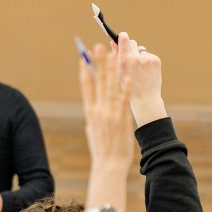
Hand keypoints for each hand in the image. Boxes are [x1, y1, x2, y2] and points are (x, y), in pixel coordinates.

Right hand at [81, 43, 133, 177]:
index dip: (84, 70)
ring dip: (111, 69)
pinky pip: (124, 100)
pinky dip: (125, 88)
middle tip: (97, 46)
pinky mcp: (122, 119)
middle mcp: (98, 110)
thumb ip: (94, 115)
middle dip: (97, 63)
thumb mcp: (92, 129)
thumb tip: (92, 106)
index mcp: (89, 112)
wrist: (108, 164)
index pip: (86, 86)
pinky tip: (127, 76)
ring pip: (110, 87)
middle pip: (97, 82)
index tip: (83, 57)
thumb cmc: (101, 149)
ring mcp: (109, 114)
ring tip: (112, 53)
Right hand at [115, 32, 165, 127]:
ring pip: (141, 50)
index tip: (122, 36)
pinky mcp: (156, 61)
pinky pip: (149, 55)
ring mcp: (147, 59)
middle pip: (133, 42)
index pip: (124, 39)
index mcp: (124, 61)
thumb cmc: (128, 86)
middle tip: (129, 56)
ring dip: (139, 56)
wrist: (145, 98)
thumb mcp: (118, 72)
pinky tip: (145, 71)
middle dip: (130, 47)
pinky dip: (147, 61)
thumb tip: (114, 41)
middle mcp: (136, 58)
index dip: (123, 37)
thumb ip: (116, 56)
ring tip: (138, 69)